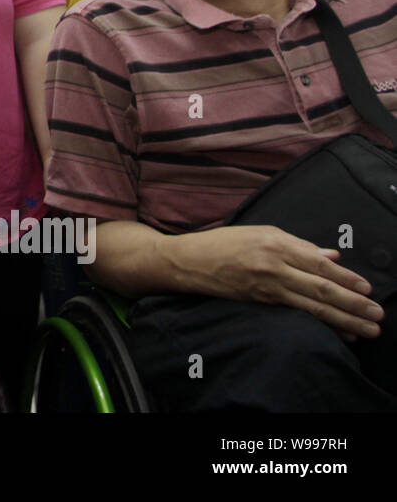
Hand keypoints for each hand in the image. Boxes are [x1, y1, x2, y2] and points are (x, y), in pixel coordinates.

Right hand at [186, 225, 383, 338]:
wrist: (188, 262)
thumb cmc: (223, 243)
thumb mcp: (260, 233)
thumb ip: (297, 244)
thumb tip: (331, 256)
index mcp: (276, 244)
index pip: (320, 264)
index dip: (346, 279)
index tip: (368, 289)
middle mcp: (273, 267)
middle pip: (321, 289)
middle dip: (353, 303)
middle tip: (377, 314)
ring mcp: (266, 288)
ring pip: (312, 306)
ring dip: (344, 319)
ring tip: (367, 329)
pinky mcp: (260, 303)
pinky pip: (297, 314)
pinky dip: (320, 325)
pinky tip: (338, 332)